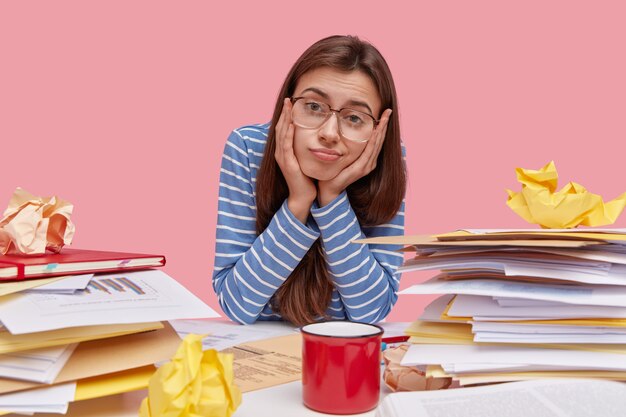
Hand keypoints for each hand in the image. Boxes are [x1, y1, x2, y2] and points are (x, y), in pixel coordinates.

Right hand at [275, 98, 316, 222]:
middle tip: (289, 99)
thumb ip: (306, 148)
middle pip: (280, 127)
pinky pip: (286, 146)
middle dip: (284, 113)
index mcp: (285, 150)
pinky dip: (288, 134)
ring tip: (288, 106)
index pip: (284, 128)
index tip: (291, 102)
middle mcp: (281, 152)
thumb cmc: (306, 178)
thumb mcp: (305, 159)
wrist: (303, 196)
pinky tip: (291, 124)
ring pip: (282, 134)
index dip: (287, 115)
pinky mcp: (287, 163)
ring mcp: (282, 158)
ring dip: (285, 119)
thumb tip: (316, 135)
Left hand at [317, 109, 391, 206]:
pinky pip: (368, 151)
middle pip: (380, 140)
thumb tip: (348, 130)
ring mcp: (367, 166)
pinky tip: (376, 131)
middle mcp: (370, 163)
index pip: (377, 140)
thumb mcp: (345, 155)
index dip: (382, 126)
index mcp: (368, 159)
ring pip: (376, 144)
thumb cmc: (335, 171)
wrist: (329, 188)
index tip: (385, 113)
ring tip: (385, 117)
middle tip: (388, 111)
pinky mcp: (361, 169)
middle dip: (384, 125)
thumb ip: (350, 146)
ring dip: (381, 130)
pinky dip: (373, 140)